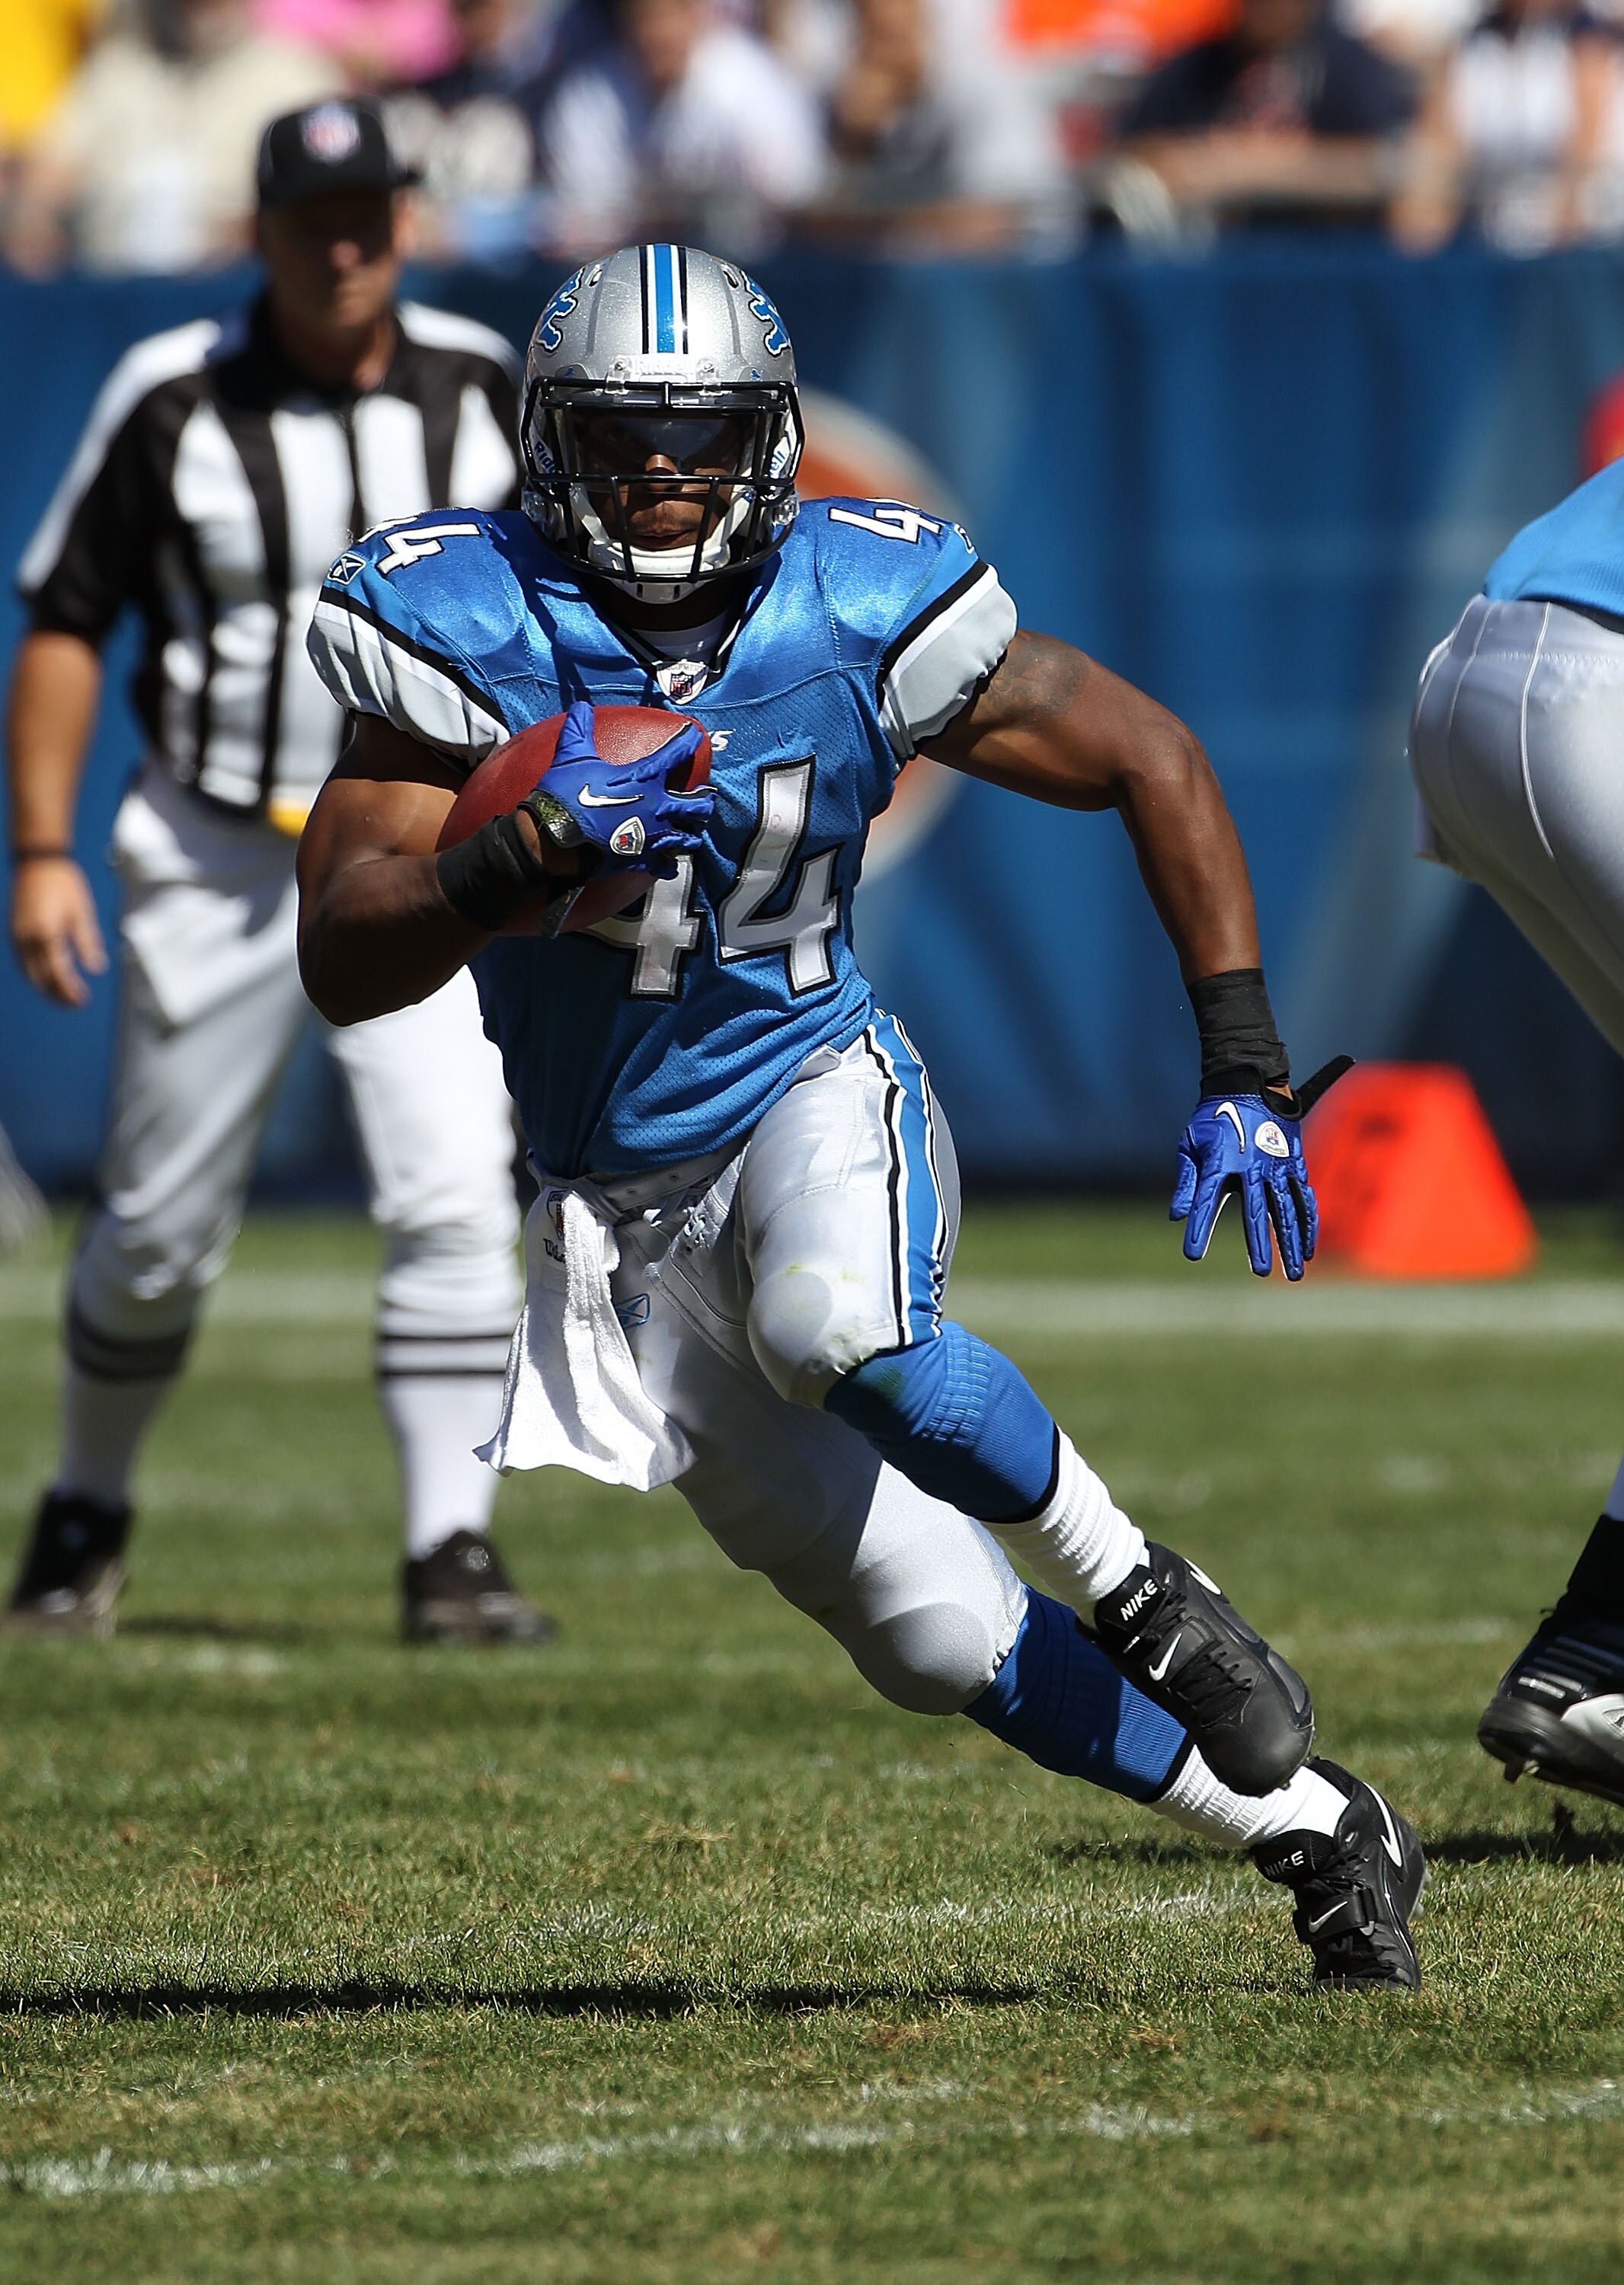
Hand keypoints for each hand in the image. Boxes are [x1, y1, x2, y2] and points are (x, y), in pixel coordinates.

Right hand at [9, 856, 106, 1006]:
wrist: (37, 861)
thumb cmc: (63, 883)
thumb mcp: (82, 912)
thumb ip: (88, 942)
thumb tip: (96, 967)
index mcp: (46, 933)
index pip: (57, 973)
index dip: (69, 990)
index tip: (81, 1000)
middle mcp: (28, 938)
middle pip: (40, 978)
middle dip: (57, 994)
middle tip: (75, 1002)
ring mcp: (17, 935)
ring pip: (29, 972)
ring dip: (45, 986)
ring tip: (63, 994)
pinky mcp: (14, 931)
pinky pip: (23, 961)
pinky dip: (35, 973)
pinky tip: (48, 975)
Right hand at [523, 701, 711, 877]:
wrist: (555, 838)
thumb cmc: (565, 794)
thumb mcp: (572, 755)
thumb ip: (580, 729)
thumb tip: (580, 705)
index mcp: (643, 777)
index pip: (674, 753)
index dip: (687, 741)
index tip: (695, 735)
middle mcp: (656, 807)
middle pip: (695, 805)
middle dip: (704, 801)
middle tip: (705, 798)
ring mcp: (651, 836)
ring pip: (687, 838)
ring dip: (692, 834)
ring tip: (694, 833)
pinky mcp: (640, 859)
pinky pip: (663, 866)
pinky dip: (668, 866)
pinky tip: (671, 865)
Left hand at [1170, 1057, 1351, 1281]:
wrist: (1248, 1084)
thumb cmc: (1212, 1118)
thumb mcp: (1190, 1143)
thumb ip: (1186, 1181)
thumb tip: (1177, 1217)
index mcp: (1220, 1160)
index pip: (1205, 1199)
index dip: (1199, 1227)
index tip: (1192, 1254)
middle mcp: (1252, 1165)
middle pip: (1257, 1212)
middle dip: (1260, 1244)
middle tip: (1262, 1272)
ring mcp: (1277, 1165)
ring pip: (1287, 1210)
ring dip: (1291, 1242)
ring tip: (1294, 1273)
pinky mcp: (1294, 1164)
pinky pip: (1304, 1198)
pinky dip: (1307, 1224)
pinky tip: (1307, 1249)